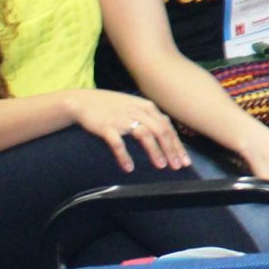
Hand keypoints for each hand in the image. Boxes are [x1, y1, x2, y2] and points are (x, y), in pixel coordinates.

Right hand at [69, 89, 187, 172]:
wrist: (85, 101)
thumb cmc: (113, 106)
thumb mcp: (136, 107)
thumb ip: (151, 119)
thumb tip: (168, 137)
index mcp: (148, 107)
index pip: (168, 127)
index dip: (177, 145)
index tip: (184, 160)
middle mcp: (138, 111)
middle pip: (161, 131)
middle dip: (171, 150)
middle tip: (176, 166)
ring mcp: (123, 118)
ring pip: (144, 135)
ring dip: (155, 151)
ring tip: (160, 166)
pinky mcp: (107, 127)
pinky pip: (118, 143)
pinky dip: (124, 156)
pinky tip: (128, 168)